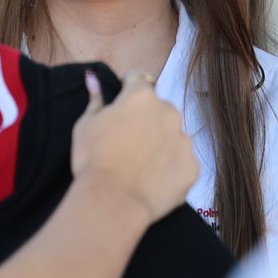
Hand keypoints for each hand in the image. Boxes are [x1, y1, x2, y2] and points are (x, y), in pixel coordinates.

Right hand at [71, 70, 198, 224]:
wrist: (113, 201)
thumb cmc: (93, 159)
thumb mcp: (85, 125)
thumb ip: (95, 98)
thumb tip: (93, 76)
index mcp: (141, 97)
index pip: (137, 80)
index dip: (126, 92)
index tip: (120, 108)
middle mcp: (168, 112)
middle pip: (159, 109)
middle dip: (147, 120)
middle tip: (128, 142)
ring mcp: (184, 140)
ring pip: (173, 135)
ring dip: (161, 144)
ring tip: (141, 165)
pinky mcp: (192, 167)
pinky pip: (182, 162)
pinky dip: (170, 168)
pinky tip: (152, 180)